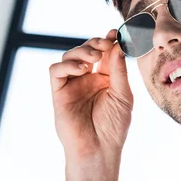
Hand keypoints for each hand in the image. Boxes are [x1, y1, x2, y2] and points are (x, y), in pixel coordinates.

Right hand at [49, 29, 132, 180]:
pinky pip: (56, 70)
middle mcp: (88, 78)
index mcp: (106, 77)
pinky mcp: (59, 92)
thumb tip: (118, 46)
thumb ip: (119, 71)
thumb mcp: (123, 95)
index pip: (106, 53)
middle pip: (87, 49)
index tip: (115, 33)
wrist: (99, 148)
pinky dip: (67, 64)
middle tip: (105, 43)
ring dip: (82, 51)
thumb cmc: (114, 125)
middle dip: (96, 42)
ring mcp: (73, 84)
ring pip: (70, 55)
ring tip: (94, 58)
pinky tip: (82, 69)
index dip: (109, 41)